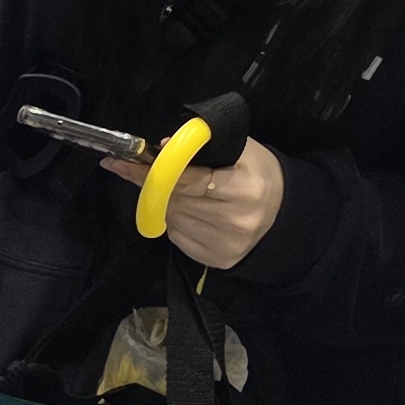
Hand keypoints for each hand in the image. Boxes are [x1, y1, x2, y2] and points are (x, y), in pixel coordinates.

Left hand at [106, 138, 283, 270]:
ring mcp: (224, 245)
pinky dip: (173, 219)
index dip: (150, 171)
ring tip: (176, 189)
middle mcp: (234, 222)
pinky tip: (188, 210)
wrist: (283, 213)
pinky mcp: (216, 260)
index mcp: (243, 189)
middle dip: (151, 182)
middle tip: (134, 168)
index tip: (120, 161)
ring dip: (162, 201)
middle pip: (172, 200)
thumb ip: (202, 145)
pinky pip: (176, 236)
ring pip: (170, 218)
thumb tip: (160, 147)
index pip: (184, 181)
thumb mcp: (241, 149)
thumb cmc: (258, 174)